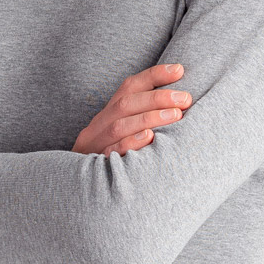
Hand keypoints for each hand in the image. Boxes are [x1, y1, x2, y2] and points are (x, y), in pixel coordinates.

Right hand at [72, 63, 191, 157]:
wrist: (78, 192)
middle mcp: (98, 126)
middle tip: (185, 99)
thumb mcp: (121, 136)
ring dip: (150, 117)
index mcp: (106, 115)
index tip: (179, 70)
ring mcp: (94, 146)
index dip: (154, 76)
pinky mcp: (95, 167)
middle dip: (158, 98)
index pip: (128, 87)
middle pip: (125, 104)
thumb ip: (141, 119)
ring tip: (176, 115)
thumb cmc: (112, 161)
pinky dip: (130, 143)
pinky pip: (111, 152)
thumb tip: (179, 104)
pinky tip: (149, 138)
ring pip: (120, 125)